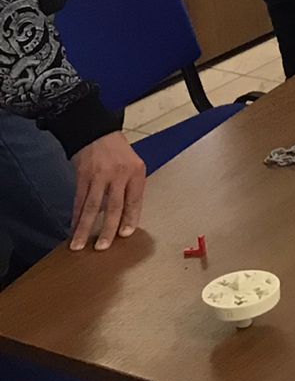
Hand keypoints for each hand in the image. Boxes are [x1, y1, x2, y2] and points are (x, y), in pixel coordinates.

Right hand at [69, 133, 146, 250]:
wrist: (96, 132)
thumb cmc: (117, 152)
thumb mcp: (133, 166)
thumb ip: (130, 188)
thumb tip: (125, 217)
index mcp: (136, 172)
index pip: (134, 201)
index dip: (130, 219)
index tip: (125, 235)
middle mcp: (119, 175)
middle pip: (114, 207)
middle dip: (108, 229)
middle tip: (102, 247)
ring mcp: (99, 176)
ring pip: (92, 207)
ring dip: (85, 228)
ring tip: (79, 244)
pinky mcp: (83, 176)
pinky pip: (79, 200)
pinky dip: (76, 216)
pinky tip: (73, 228)